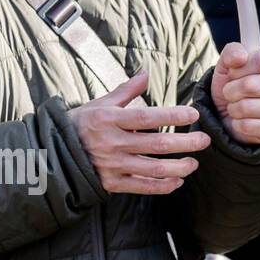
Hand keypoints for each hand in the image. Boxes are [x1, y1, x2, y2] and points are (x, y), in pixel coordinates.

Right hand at [67, 69, 211, 194]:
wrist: (55, 152)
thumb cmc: (81, 124)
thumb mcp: (100, 104)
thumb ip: (126, 91)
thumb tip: (145, 73)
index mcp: (108, 119)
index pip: (146, 118)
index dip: (171, 115)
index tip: (192, 114)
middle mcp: (111, 142)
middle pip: (156, 144)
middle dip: (185, 143)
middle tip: (204, 140)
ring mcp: (112, 164)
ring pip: (153, 168)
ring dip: (179, 167)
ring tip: (193, 163)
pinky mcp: (111, 182)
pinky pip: (143, 187)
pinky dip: (163, 185)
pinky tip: (177, 180)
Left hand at [210, 43, 259, 144]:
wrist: (230, 110)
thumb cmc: (233, 82)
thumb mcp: (227, 63)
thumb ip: (232, 52)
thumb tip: (241, 56)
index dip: (239, 68)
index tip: (234, 73)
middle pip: (250, 85)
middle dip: (230, 90)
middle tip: (231, 92)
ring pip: (247, 107)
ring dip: (233, 108)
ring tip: (237, 105)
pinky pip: (250, 126)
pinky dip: (238, 124)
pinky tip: (242, 119)